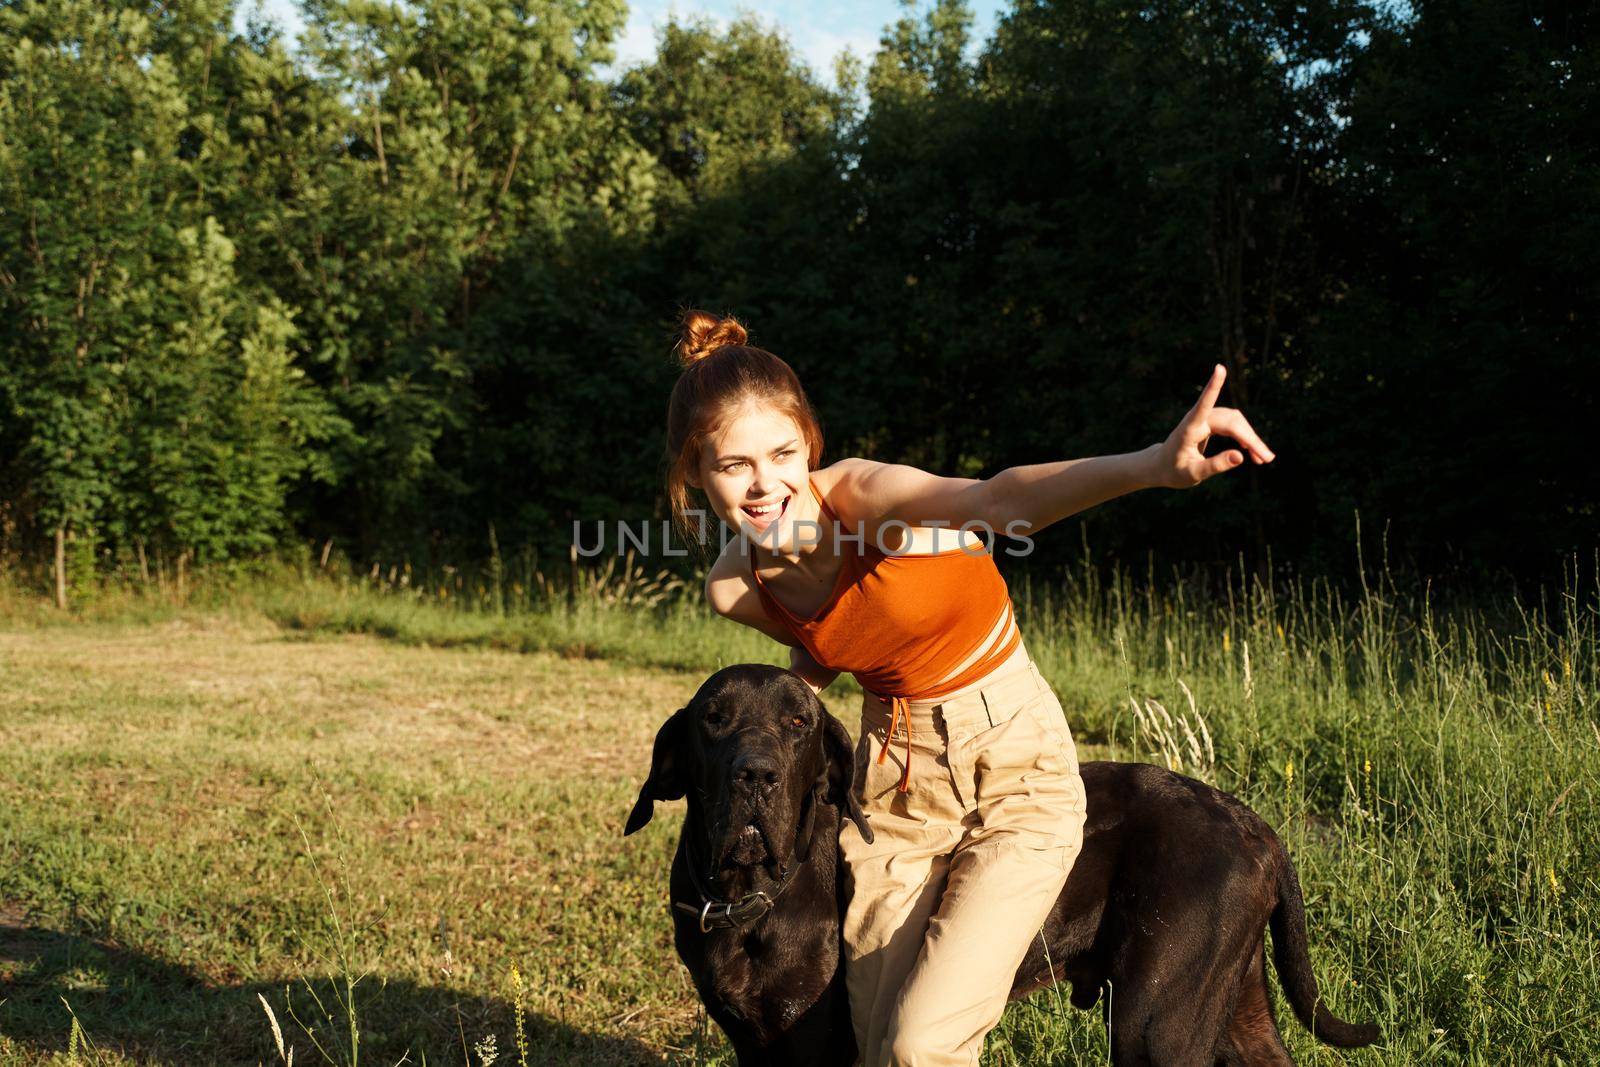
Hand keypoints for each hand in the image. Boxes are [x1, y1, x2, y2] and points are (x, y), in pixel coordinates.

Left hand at [1150, 364, 1275, 489]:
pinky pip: (1235, 425)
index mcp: (1189, 429)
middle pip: (1231, 422)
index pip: (1203, 404)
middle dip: (1251, 439)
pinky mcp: (1212, 421)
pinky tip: (1252, 451)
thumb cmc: (1174, 471)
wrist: (1161, 466)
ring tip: (1263, 460)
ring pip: (1236, 422)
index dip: (1213, 387)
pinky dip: (1245, 437)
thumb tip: (1241, 456)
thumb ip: (1215, 466)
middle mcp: (1198, 419)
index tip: (1219, 368)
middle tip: (1268, 459)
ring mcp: (1206, 418)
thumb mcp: (1193, 475)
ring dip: (1251, 438)